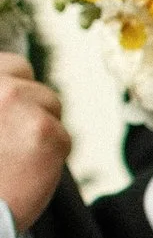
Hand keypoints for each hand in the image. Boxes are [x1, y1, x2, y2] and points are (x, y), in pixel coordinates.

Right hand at [0, 51, 68, 233]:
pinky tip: (27, 172)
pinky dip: (51, 156)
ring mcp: (22, 105)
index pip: (12, 66)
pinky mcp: (48, 132)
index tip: (11, 108)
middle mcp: (2, 89)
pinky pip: (62, 136)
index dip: (14, 87)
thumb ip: (1, 103)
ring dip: (42, 129)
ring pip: (52, 107)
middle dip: (32, 106)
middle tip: (16, 138)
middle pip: (35, 85)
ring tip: (15, 159)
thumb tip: (14, 91)